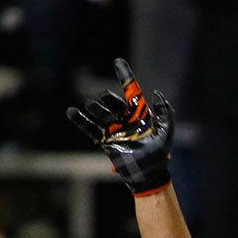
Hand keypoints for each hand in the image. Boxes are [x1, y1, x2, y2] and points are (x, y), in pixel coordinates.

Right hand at [67, 58, 172, 194]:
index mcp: (138, 113)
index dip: (125, 76)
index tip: (118, 62)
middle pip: (111, 100)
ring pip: (100, 112)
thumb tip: (157, 94)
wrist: (149, 175)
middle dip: (108, 98)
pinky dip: (81, 120)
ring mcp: (113, 128)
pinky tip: (71, 112)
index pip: (130, 90)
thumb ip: (165, 114)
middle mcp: (124, 118)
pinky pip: (90, 128)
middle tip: (106, 100)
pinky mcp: (105, 140)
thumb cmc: (159, 155)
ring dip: (95, 107)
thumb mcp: (166, 134)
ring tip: (91, 106)